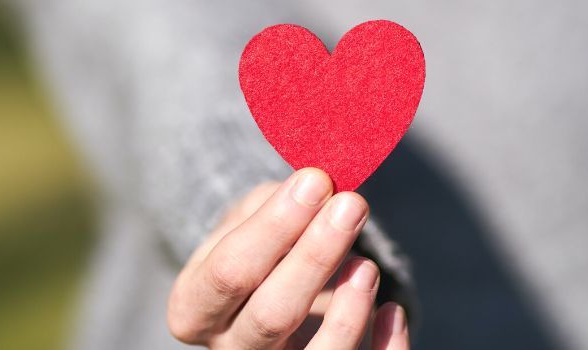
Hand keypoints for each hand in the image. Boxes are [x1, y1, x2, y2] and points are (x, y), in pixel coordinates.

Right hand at [167, 168, 409, 348]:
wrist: (263, 286)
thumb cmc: (255, 247)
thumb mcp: (248, 220)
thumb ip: (277, 205)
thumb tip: (319, 185)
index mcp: (195, 308)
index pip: (230, 272)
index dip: (274, 227)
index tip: (316, 181)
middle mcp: (230, 347)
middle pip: (272, 316)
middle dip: (315, 257)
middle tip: (352, 204)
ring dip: (348, 311)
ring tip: (368, 264)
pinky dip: (386, 347)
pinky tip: (392, 310)